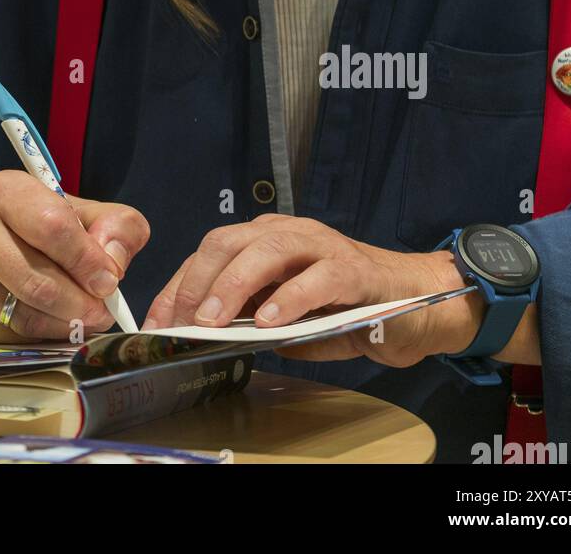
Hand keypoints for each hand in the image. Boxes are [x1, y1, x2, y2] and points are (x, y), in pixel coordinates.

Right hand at [0, 171, 149, 343]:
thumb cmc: (29, 222)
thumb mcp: (75, 208)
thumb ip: (114, 225)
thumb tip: (115, 264)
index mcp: (5, 192)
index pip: (52, 228)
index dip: (87, 260)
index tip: (109, 280)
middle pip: (37, 281)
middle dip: (81, 303)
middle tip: (104, 311)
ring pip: (25, 315)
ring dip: (65, 324)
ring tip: (87, 319)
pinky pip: (11, 336)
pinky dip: (44, 336)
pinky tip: (58, 324)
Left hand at [141, 216, 484, 367]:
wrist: (412, 301)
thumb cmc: (343, 308)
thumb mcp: (286, 316)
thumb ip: (253, 319)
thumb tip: (209, 336)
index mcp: (264, 240)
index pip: (209, 253)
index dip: (179, 286)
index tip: (158, 323)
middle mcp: (287, 233)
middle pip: (228, 242)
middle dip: (197, 281)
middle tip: (181, 322)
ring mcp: (320, 245)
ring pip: (267, 251)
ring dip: (233, 285)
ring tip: (214, 319)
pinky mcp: (352, 268)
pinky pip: (316, 277)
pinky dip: (289, 298)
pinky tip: (271, 321)